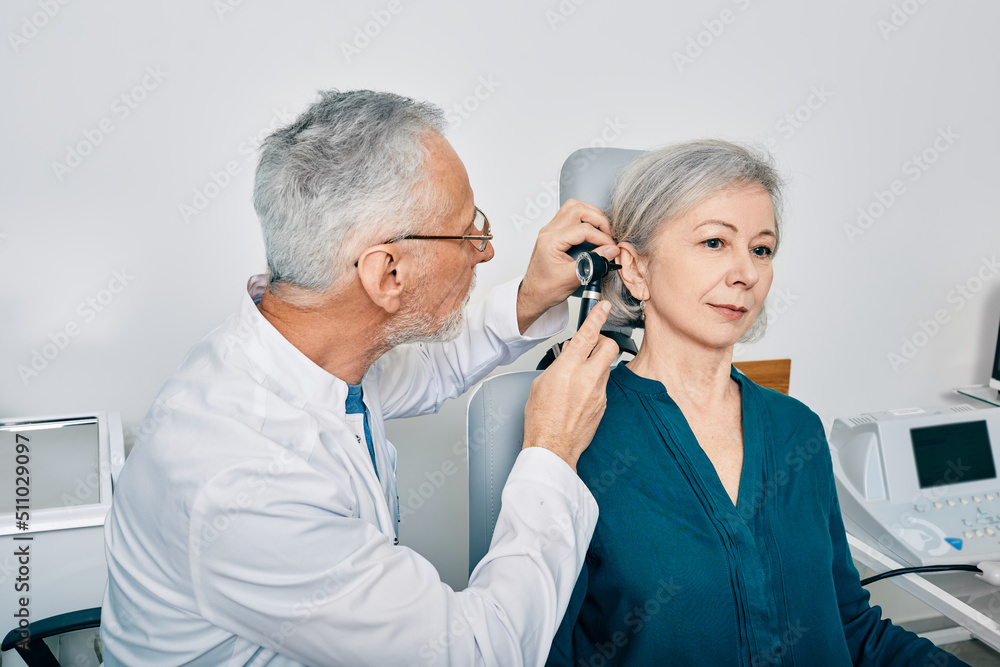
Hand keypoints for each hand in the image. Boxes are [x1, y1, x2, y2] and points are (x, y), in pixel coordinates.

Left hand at [516, 199, 617, 333]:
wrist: (534, 294)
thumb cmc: (546, 288)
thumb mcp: (573, 278)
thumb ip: (593, 263)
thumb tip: (610, 251)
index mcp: (550, 241)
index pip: (582, 229)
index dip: (601, 237)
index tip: (611, 248)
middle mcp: (549, 231)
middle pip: (578, 209)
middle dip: (598, 219)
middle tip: (608, 235)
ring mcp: (550, 230)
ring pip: (574, 207)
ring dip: (591, 215)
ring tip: (602, 231)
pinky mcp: (554, 232)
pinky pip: (571, 215)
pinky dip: (585, 219)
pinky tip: (593, 231)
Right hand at [522, 301, 618, 470]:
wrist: (553, 447)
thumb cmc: (541, 419)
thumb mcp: (541, 383)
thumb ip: (558, 365)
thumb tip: (567, 357)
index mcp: (569, 369)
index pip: (588, 334)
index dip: (597, 317)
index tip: (604, 307)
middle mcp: (588, 378)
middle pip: (610, 347)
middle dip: (603, 341)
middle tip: (593, 346)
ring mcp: (599, 392)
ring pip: (607, 367)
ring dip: (596, 365)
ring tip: (579, 377)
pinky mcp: (603, 405)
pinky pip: (603, 386)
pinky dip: (594, 384)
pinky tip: (580, 395)